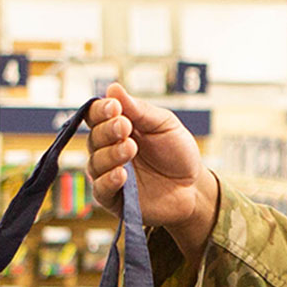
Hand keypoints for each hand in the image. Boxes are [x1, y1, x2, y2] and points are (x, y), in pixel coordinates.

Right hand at [86, 83, 219, 255]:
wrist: (193, 187)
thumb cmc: (177, 153)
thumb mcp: (164, 124)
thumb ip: (139, 110)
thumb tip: (113, 88)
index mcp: (116, 129)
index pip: (96, 116)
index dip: (100, 110)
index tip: (115, 107)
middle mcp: (108, 151)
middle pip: (93, 138)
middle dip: (107, 131)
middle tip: (125, 127)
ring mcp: (109, 175)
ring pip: (95, 163)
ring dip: (111, 154)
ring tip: (131, 148)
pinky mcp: (114, 199)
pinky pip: (101, 190)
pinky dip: (108, 180)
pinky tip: (122, 174)